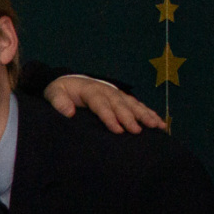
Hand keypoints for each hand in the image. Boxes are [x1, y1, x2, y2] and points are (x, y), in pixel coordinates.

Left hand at [44, 75, 165, 133]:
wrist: (69, 81)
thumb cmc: (60, 90)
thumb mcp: (53, 93)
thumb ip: (58, 102)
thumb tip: (68, 113)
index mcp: (90, 90)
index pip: (101, 104)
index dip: (109, 117)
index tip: (118, 129)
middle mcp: (107, 91)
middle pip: (120, 105)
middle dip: (129, 118)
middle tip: (137, 131)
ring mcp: (116, 94)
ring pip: (133, 104)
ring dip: (145, 115)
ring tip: (157, 126)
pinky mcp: (122, 98)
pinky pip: (137, 106)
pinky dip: (149, 113)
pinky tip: (160, 124)